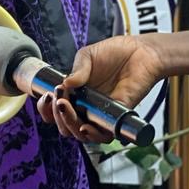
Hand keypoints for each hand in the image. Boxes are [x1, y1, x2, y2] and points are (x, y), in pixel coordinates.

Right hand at [37, 34, 165, 141]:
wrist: (141, 53)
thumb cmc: (115, 53)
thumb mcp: (88, 56)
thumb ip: (77, 70)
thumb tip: (65, 84)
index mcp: (75, 93)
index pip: (55, 110)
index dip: (46, 109)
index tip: (47, 97)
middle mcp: (86, 107)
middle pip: (65, 126)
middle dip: (58, 116)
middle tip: (59, 100)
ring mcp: (101, 114)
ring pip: (81, 134)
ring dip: (70, 125)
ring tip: (67, 109)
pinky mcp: (117, 118)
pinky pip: (104, 135)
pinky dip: (94, 135)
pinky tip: (86, 125)